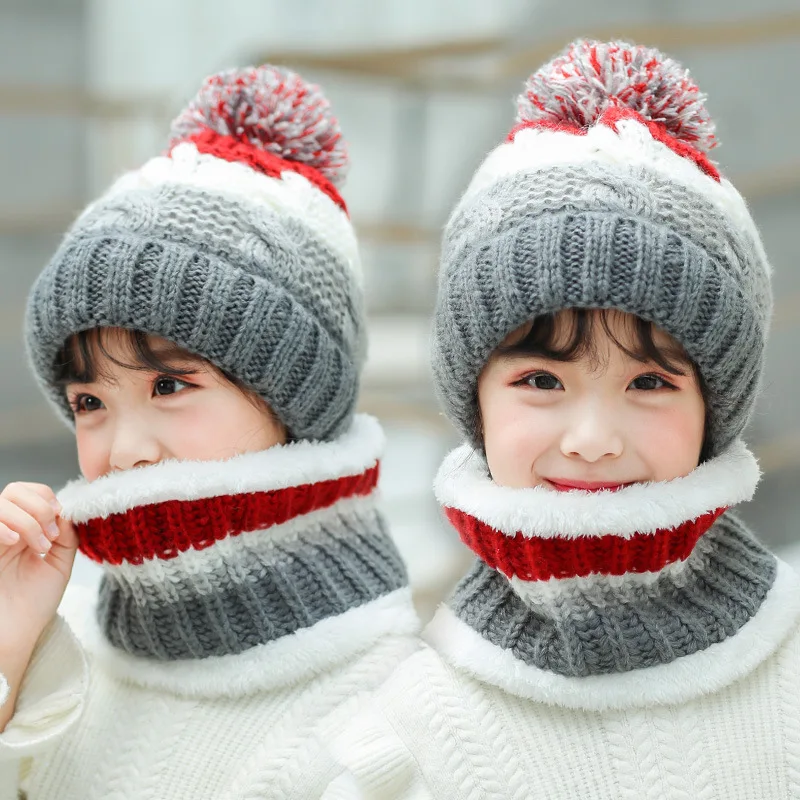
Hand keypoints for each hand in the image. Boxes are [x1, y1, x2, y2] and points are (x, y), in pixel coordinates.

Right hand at [0, 482, 77, 654]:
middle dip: (39, 506)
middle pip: (15, 491)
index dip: (47, 498)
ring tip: (39, 546)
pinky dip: (3, 525)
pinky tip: (14, 541)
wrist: (14, 635)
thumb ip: (67, 536)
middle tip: (50, 536)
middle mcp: (6, 531)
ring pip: (2, 503)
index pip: (31, 493)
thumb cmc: (34, 604)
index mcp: (25, 530)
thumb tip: (67, 511)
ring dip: (27, 519)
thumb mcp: (60, 565)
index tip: (60, 519)